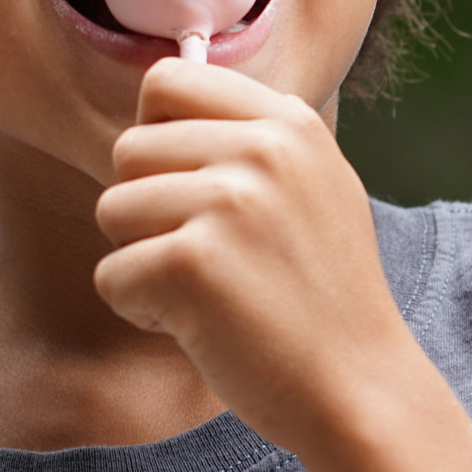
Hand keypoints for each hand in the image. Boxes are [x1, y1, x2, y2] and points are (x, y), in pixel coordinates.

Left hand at [90, 56, 409, 449]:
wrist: (360, 390)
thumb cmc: (321, 296)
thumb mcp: (313, 187)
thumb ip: (248, 138)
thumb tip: (159, 94)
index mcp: (288, 122)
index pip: (166, 81)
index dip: (156, 136)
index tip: (186, 187)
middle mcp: (260, 149)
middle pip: (128, 148)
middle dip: (145, 209)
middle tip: (202, 259)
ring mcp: (227, 203)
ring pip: (111, 209)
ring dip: (140, 260)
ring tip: (204, 293)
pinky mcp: (191, 263)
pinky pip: (111, 274)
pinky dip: (140, 309)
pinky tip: (198, 327)